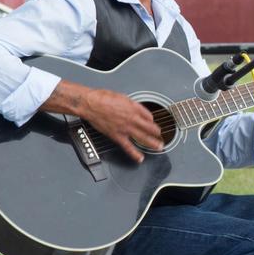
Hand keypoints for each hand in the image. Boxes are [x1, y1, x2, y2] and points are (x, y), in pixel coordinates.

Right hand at [43, 80, 162, 162]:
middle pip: (149, 128)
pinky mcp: (117, 136)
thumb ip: (131, 104)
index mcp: (134, 108)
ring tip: (159, 147)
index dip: (152, 120)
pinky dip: (135, 154)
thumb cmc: (103, 97)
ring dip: (153, 143)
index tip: (153, 122)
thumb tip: (136, 108)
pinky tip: (140, 158)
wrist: (91, 104)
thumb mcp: (122, 96)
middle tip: (162, 136)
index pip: (148, 116)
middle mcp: (132, 119)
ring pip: (143, 138)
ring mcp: (126, 128)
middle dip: (157, 133)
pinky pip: (128, 147)